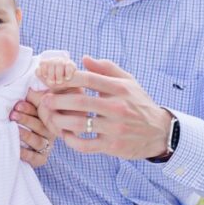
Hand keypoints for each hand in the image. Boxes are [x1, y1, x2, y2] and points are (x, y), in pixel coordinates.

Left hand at [11, 96, 56, 167]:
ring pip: (38, 140)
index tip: (17, 104)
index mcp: (46, 118)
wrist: (23, 148)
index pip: (40, 112)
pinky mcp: (41, 159)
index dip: (28, 108)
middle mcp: (49, 132)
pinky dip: (26, 153)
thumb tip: (27, 87)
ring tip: (14, 130)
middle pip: (39, 125)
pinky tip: (16, 149)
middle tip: (12, 115)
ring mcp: (46, 146)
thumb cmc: (22, 123)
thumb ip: (29, 100)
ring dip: (25, 135)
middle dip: (25, 119)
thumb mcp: (25, 110)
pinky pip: (35, 157)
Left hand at [38, 55, 171, 159]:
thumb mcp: (128, 81)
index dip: (66, 78)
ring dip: (59, 120)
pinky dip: (71, 141)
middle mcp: (117, 107)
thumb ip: (106, 68)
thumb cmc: (139, 104)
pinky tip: (66, 135)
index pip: (88, 78)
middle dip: (57, 100)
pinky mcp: (112, 146)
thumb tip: (84, 58)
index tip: (51, 79)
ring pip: (79, 124)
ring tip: (50, 117)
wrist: (159, 132)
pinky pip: (85, 145)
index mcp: (119, 88)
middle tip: (44, 100)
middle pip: (80, 101)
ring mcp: (115, 128)